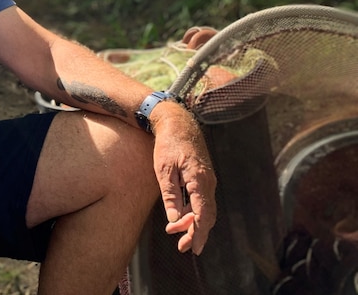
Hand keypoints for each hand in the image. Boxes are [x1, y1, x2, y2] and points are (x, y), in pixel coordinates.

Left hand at [150, 103, 216, 254]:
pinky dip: (195, 212)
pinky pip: (203, 200)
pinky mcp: (203, 178)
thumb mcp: (163, 169)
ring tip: (180, 236)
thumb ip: (170, 195)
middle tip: (183, 248)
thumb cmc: (168, 145)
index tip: (191, 246)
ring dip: (195, 224)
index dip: (198, 232)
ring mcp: (208, 180)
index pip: (203, 214)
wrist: (177, 123)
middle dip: (197, 233)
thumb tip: (174, 219)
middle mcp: (208, 182)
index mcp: (199, 180)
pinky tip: (183, 218)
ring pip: (206, 209)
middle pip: (207, 215)